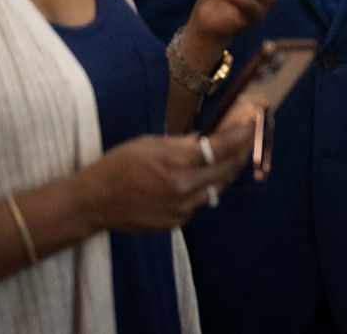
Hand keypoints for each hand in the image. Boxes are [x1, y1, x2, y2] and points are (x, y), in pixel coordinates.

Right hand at [76, 114, 256, 233]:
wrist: (94, 202)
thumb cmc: (118, 165)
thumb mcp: (151, 143)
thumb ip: (183, 143)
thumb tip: (208, 139)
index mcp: (177, 161)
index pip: (222, 148)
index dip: (241, 135)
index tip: (252, 124)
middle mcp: (184, 187)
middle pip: (227, 170)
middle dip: (241, 153)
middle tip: (248, 140)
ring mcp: (182, 208)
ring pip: (216, 189)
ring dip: (225, 173)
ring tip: (229, 158)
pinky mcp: (176, 223)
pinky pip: (199, 203)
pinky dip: (203, 190)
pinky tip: (198, 180)